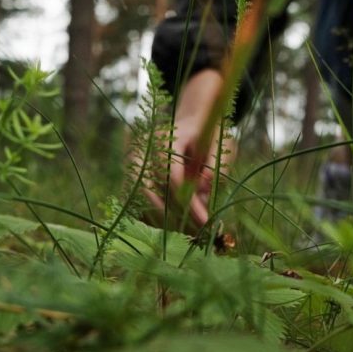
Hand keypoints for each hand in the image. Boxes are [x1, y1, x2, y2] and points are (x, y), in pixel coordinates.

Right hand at [140, 69, 233, 228]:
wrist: (192, 120)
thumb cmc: (208, 134)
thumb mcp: (220, 147)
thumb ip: (216, 168)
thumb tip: (201, 195)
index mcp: (169, 139)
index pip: (174, 178)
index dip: (189, 203)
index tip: (205, 221)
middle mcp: (146, 148)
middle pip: (150, 191)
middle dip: (172, 216)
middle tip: (194, 232)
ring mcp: (134, 159)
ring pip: (140, 197)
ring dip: (159, 218)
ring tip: (184, 231)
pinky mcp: (131, 170)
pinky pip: (133, 197)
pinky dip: (148, 213)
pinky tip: (169, 225)